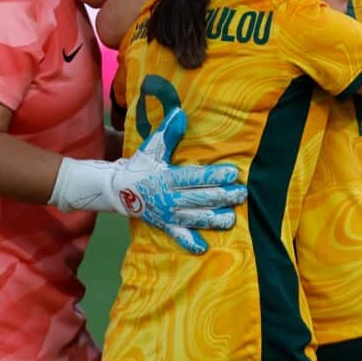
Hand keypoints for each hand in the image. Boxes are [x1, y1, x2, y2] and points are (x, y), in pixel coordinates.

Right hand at [51, 108, 246, 253]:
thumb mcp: (152, 147)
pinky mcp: (165, 225)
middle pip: (199, 198)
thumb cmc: (140, 166)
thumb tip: (181, 113)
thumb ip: (168, 132)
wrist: (119, 191)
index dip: (214, 176)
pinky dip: (190, 242)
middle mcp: (169, 197)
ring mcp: (168, 214)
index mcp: (167, 177)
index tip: (233, 173)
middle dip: (222, 197)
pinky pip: (179, 235)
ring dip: (214, 218)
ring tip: (231, 218)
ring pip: (194, 218)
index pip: (194, 177)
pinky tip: (204, 247)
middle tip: (241, 194)